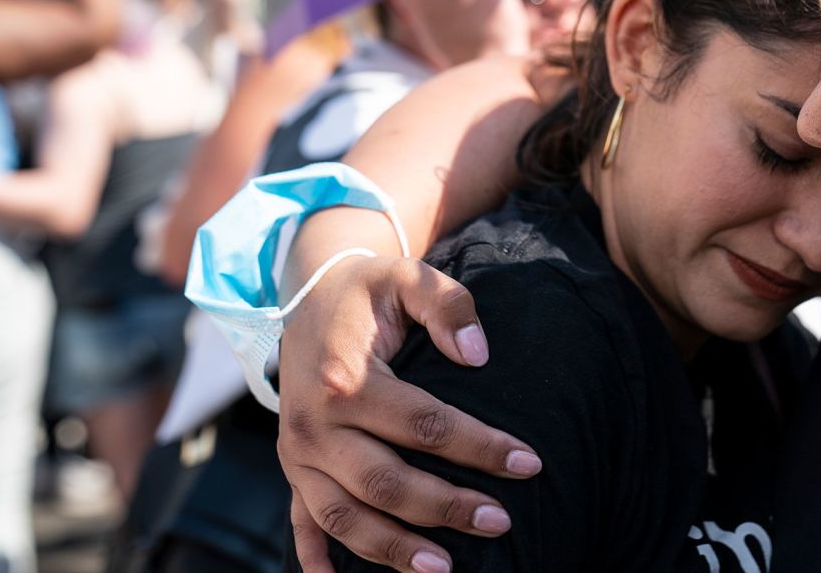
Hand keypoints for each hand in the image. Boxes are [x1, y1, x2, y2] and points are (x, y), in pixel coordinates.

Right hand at [279, 255, 542, 572]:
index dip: (480, 446)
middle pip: (386, 482)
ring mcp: (297, 452)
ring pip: (344, 516)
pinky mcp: (291, 467)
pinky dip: (317, 556)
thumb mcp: (410, 277)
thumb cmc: (372, 290)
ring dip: (394, 548)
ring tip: (446, 568)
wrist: (309, 292)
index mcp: (345, 378)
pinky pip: (302, 520)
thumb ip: (447, 305)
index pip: (424, 424)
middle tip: (501, 522)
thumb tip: (478, 354)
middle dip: (447, 508)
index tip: (528, 463)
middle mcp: (313, 424)